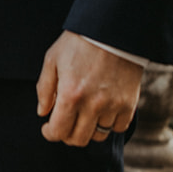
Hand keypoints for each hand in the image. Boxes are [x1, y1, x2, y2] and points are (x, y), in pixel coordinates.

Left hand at [36, 31, 143, 146]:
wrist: (111, 32)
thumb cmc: (78, 44)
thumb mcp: (52, 60)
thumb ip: (44, 89)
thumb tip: (42, 113)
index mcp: (70, 95)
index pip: (58, 131)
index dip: (50, 133)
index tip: (48, 128)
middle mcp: (93, 105)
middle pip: (78, 139)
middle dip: (67, 135)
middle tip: (64, 124)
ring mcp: (113, 106)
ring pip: (98, 136)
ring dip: (88, 129)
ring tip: (83, 115)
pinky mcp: (129, 105)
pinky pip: (118, 128)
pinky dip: (109, 124)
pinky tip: (101, 111)